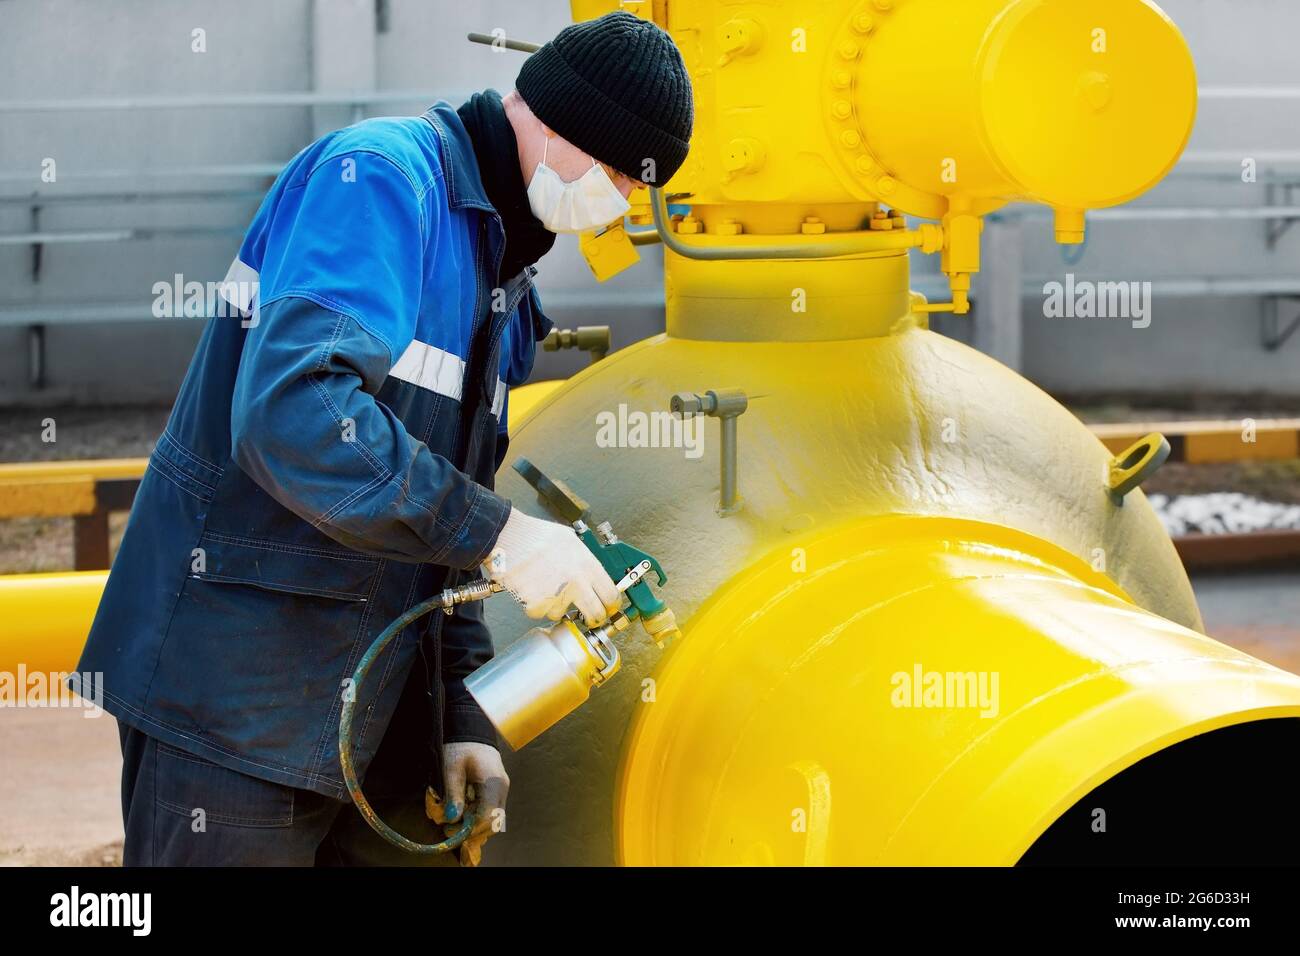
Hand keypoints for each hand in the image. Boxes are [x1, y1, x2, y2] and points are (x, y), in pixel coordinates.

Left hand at [440, 741, 508, 866]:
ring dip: (472, 826)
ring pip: (492, 820)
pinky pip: (489, 812)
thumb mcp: (452, 769)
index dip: (468, 829)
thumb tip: (452, 819)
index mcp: (493, 784)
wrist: (471, 728)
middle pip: (492, 823)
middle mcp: (502, 790)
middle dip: (470, 831)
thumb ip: (454, 795)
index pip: (487, 817)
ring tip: (453, 819)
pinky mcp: (496, 791)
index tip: (449, 830)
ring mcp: (501, 790)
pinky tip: (461, 813)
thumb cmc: (461, 746)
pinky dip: (475, 817)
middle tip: (449, 828)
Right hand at [484, 508, 620, 625]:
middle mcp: (576, 583)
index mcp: (588, 566)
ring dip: (556, 607)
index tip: (608, 609)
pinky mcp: (537, 603)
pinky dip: (536, 605)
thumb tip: (595, 576)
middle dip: (593, 618)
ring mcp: (557, 595)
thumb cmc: (537, 535)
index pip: (611, 596)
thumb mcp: (571, 541)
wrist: (510, 537)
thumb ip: (585, 560)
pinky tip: (533, 589)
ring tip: (547, 588)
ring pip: (562, 614)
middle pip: (595, 614)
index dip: (611, 606)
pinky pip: (540, 613)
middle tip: (588, 616)